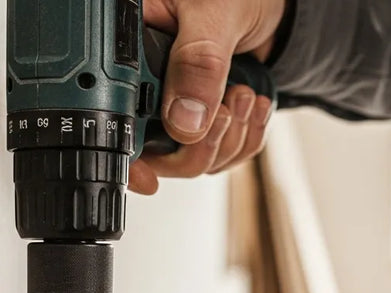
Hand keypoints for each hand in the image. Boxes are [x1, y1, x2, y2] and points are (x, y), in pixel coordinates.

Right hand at [130, 0, 283, 193]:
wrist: (276, 4)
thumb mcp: (213, 12)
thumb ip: (199, 62)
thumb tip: (184, 119)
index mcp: (129, 53)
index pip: (114, 118)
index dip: (129, 155)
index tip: (149, 176)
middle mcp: (148, 86)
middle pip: (157, 154)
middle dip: (200, 144)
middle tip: (224, 107)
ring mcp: (176, 107)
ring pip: (194, 161)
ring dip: (228, 138)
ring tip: (241, 93)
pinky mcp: (206, 120)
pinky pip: (223, 156)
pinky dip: (245, 138)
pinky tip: (250, 104)